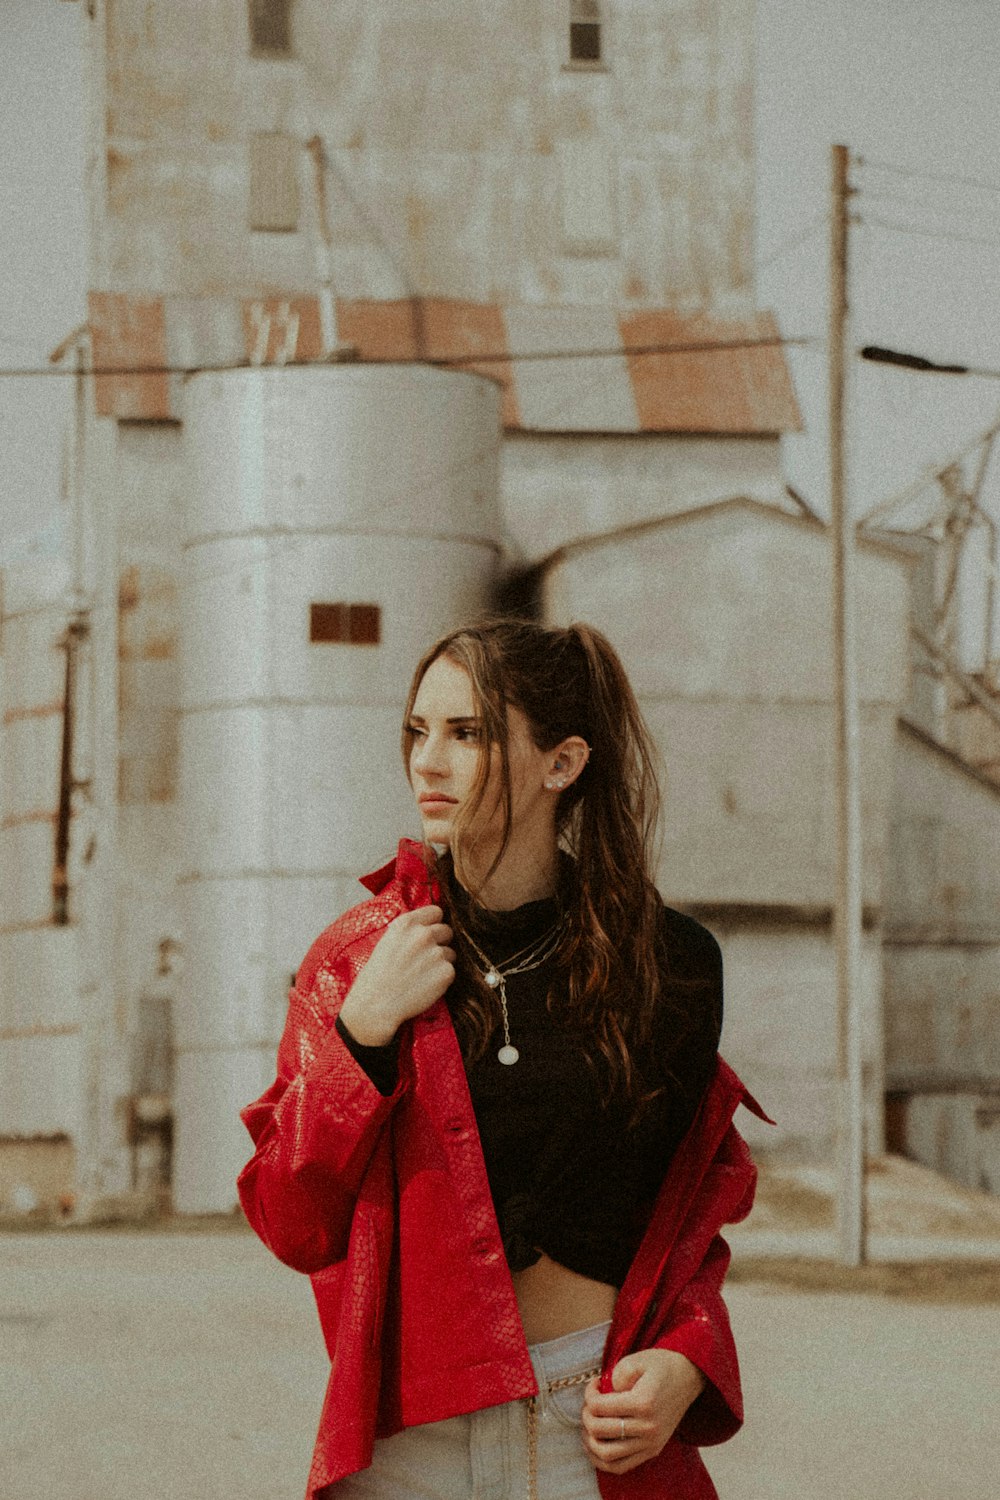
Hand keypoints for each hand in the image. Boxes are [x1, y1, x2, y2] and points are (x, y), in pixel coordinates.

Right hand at [338, 906, 455, 1045]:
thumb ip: (409, 932)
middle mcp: (423, 934)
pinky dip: (442, 979)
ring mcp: (436, 952)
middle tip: (425, 960)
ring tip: (421, 976)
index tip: (429, 934)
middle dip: (440, 943)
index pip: (436, 911)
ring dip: (441, 962)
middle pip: (447, 931)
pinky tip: (424, 986)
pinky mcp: (446, 972)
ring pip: (450, 953)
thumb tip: (428, 927)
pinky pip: (451, 971)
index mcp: (407, 924)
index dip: (433, 924)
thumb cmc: (376, 976)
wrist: (375, 1005)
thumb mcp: (387, 942)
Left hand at [581, 1348, 706, 1473]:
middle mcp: (648, 1427)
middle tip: (589, 1404)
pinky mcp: (652, 1451)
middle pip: (599, 1431)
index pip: (599, 1407)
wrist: (688, 1377)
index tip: (594, 1384)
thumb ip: (615, 1374)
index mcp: (643, 1402)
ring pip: (607, 1455)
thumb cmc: (660, 1365)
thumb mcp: (636, 1359)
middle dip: (586, 1416)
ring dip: (590, 1441)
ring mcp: (651, 1443)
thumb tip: (603, 1394)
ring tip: (588, 1426)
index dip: (589, 1394)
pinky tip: (595, 1445)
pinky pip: (621, 1467)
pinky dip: (602, 1460)